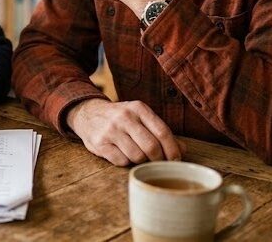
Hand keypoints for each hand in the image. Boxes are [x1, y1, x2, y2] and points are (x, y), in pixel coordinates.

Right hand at [66, 98, 184, 165]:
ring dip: (141, 161)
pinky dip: (126, 162)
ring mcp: (110, 130)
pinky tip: (123, 154)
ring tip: (138, 155)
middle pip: (151, 147)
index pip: (162, 132)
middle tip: (158, 163)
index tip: (176, 160)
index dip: (172, 149)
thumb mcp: (140, 118)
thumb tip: (183, 150)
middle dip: (158, 159)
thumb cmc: (121, 119)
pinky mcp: (100, 143)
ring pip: (137, 156)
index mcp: (138, 108)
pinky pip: (121, 161)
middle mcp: (124, 117)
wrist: (88, 114)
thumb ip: (160, 132)